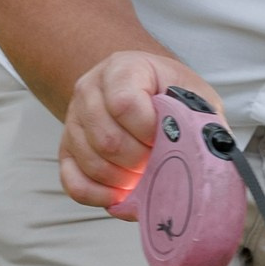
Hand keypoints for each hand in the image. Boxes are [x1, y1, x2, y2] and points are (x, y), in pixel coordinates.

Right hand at [59, 47, 220, 212]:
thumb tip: (197, 162)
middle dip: (139, 161)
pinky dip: (97, 195)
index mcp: (122, 68)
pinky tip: (120, 197)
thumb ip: (197, 121)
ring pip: (91, 161)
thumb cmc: (172, 95)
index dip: (148, 131)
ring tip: (145, 176)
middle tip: (158, 162)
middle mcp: (90, 89)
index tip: (165, 139)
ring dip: (123, 179)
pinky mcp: (67, 149)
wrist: (146, 91)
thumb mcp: (194, 96)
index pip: (124, 104)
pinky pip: (72, 181)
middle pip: (106, 139)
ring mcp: (74, 120)